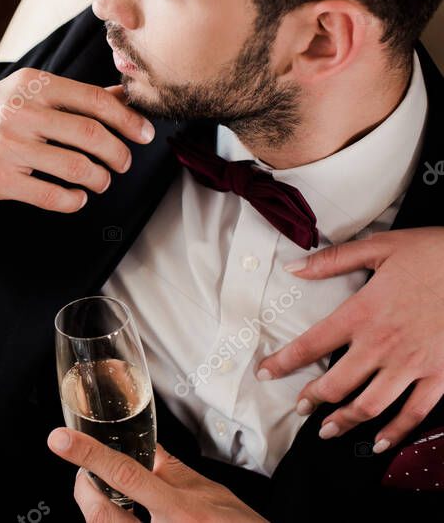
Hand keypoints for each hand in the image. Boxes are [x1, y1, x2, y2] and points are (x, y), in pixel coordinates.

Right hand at [0, 67, 154, 207]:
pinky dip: (74, 200)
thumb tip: (125, 96)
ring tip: (100, 181)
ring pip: (76, 167)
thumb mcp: (28, 93)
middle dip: (118, 154)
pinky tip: (77, 198)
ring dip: (99, 179)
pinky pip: (52, 195)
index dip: (127, 120)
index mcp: (32, 84)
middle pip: (91, 135)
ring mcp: (7, 147)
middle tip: (123, 163)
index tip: (144, 135)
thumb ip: (74, 96)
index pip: (94, 100)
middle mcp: (19, 112)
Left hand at [47, 428, 266, 521]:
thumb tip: (147, 450)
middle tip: (87, 478)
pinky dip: (119, 519)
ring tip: (106, 498)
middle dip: (85, 493)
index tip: (59, 440)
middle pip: (100, 515)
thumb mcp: (212, 495)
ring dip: (100, 511)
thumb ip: (174, 472)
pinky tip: (124, 514)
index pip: (125, 474)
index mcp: (183, 510)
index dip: (87, 455)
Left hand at [257, 227, 443, 451]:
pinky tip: (380, 441)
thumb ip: (332, 261)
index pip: (311, 344)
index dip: (283, 363)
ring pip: (370, 404)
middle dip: (313, 400)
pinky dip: (396, 431)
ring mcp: (412, 363)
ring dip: (346, 421)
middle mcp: (382, 344)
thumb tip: (293, 267)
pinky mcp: (440, 374)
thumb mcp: (378, 248)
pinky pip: (415, 411)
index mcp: (362, 313)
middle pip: (337, 383)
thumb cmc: (430, 254)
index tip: (264, 374)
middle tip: (300, 408)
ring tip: (329, 430)